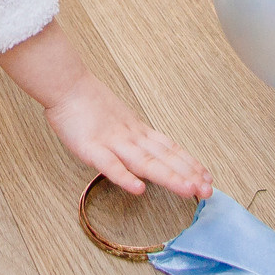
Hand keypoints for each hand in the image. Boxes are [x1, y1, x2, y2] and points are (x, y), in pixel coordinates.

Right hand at [0, 23, 209, 200]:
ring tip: (189, 190)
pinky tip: (139, 190)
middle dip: (188, 175)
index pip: (169, 148)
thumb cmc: (86, 101)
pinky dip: (125, 177)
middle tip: (209, 190)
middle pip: (164, 157)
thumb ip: (131, 135)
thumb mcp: (117, 118)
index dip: (189, 163)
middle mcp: (130, 136)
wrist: (65, 83)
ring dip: (169, 177)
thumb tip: (145, 150)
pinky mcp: (90, 147)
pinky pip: (109, 165)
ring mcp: (112, 142)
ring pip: (145, 162)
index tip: (207, 176)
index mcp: (136, 130)